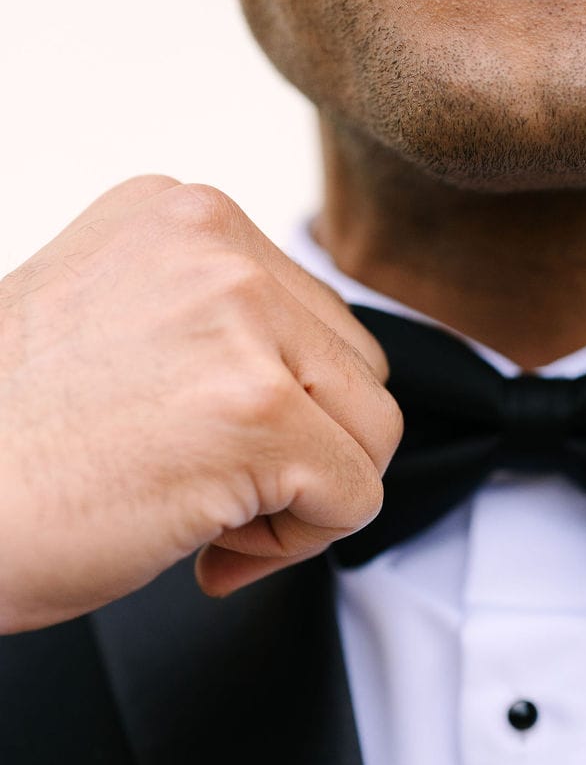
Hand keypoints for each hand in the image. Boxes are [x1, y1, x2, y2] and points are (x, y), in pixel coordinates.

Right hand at [0, 177, 401, 632]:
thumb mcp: (120, 331)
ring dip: (305, 496)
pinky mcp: (255, 413)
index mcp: (180, 217)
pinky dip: (298, 544)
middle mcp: (214, 247)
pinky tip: (209, 547)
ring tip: (210, 515)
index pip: (314, 318)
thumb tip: (317, 382)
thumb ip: (219, 328)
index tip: (202, 447)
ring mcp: (238, 323)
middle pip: (355, 369)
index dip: (280, 408)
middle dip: (305, 449)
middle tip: (210, 492)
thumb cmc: (8, 446)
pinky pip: (356, 497)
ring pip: (371, 430)